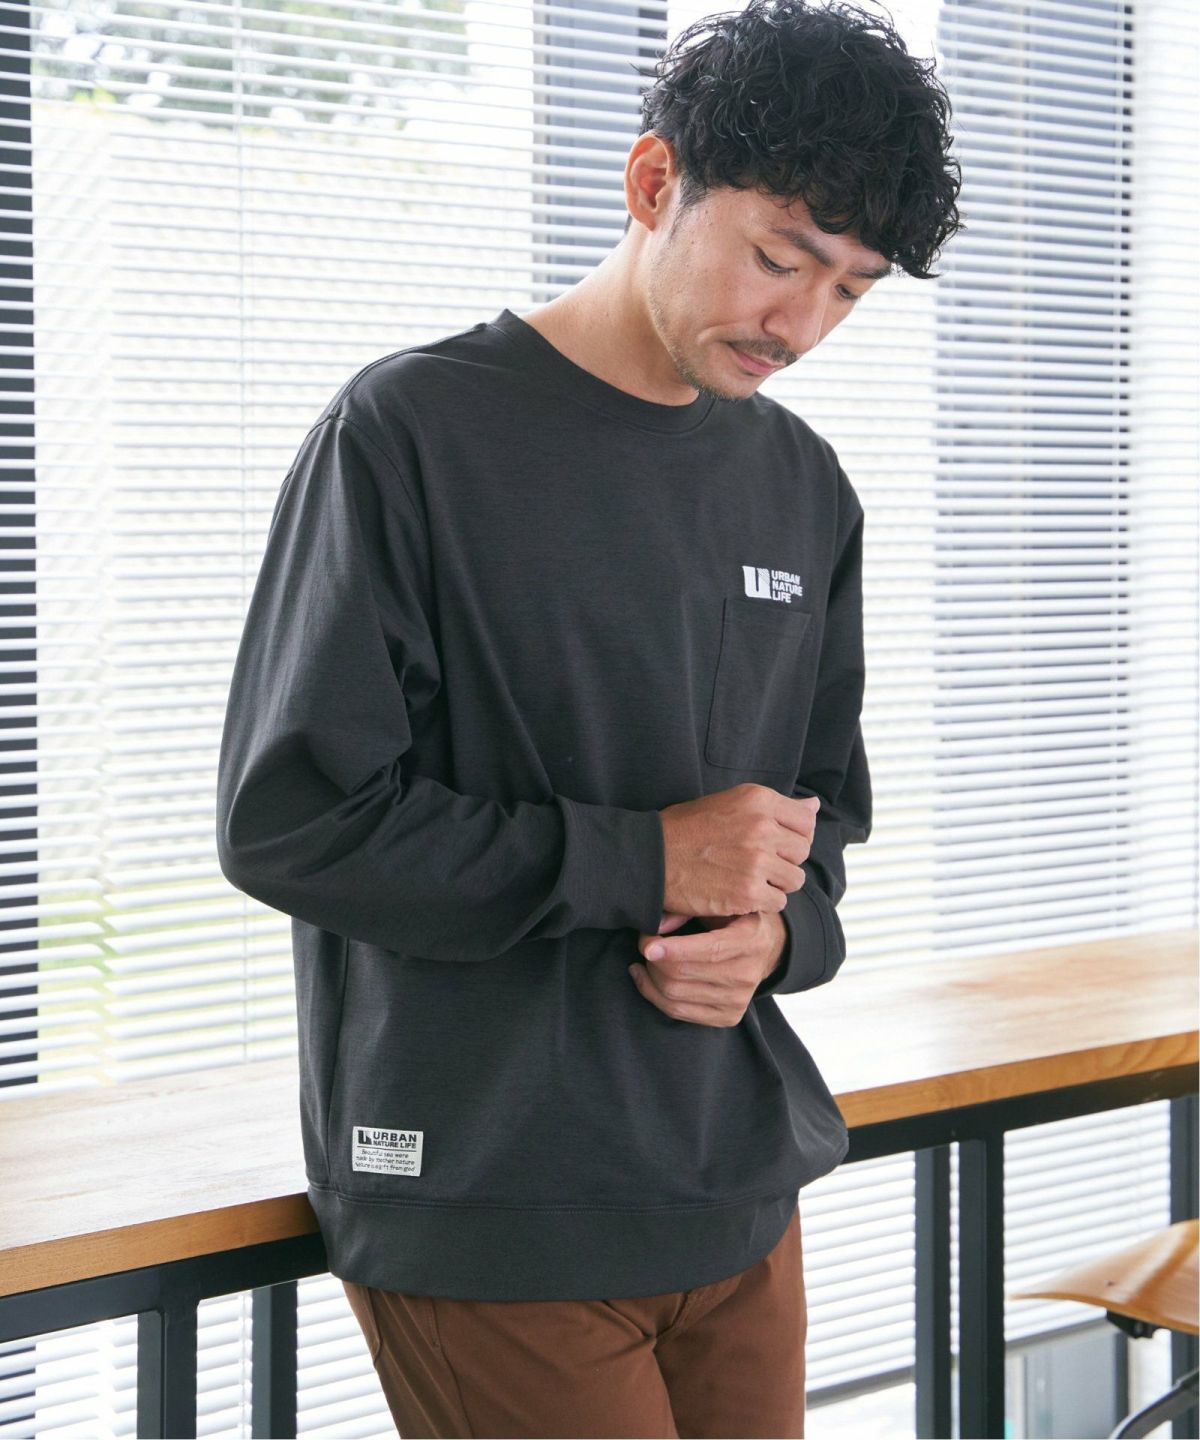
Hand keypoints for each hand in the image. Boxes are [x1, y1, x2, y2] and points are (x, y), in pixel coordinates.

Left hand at [628, 909, 786, 1027]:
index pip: (709, 950)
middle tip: (644, 943)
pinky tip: (646, 978)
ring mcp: (739, 1000)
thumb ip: (691, 908)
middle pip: (684, 974)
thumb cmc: (735, 919)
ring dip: (650, 976)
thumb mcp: (722, 904)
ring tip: (645, 960)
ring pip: (675, 995)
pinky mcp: (728, 1017)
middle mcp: (748, 974)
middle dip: (654, 959)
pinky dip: (654, 995)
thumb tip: (657, 925)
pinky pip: (678, 1012)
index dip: (674, 949)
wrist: (766, 949)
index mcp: (751, 939)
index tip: (647, 945)